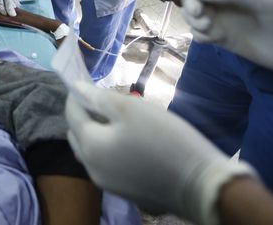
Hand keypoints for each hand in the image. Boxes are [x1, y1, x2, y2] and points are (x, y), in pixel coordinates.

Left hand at [66, 83, 254, 224]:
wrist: (201, 186)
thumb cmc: (165, 140)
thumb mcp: (131, 109)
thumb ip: (99, 98)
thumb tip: (76, 89)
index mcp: (90, 147)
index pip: (71, 114)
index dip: (76, 94)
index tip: (86, 81)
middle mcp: (92, 169)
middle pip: (78, 135)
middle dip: (85, 114)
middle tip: (103, 98)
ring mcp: (108, 184)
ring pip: (91, 151)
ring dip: (97, 132)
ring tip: (117, 117)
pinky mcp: (126, 192)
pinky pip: (107, 164)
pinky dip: (109, 148)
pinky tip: (130, 140)